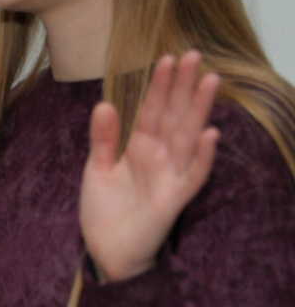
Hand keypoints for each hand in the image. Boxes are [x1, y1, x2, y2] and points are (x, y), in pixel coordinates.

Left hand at [79, 52, 220, 282]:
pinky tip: (209, 134)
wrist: (106, 251)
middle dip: (183, 87)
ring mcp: (169, 176)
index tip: (167, 59)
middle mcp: (158, 158)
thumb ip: (103, 139)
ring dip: (198, 110)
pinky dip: (201, 156)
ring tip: (209, 81)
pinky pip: (192, 175)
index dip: (159, 86)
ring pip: (187, 137)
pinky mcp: (174, 199)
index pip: (152, 110)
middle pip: (174, 116)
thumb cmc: (105, 212)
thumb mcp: (97, 170)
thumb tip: (103, 104)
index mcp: (139, 148)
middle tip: (194, 55)